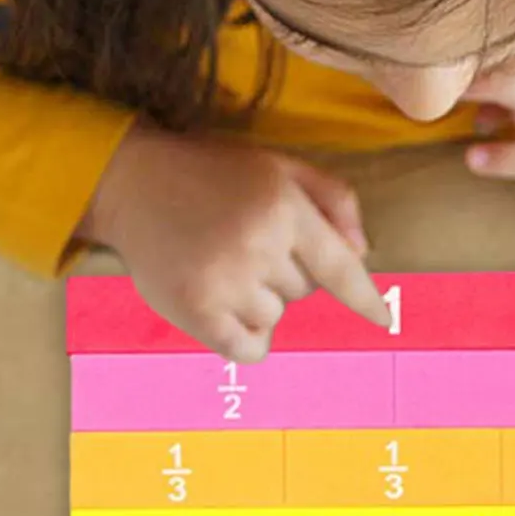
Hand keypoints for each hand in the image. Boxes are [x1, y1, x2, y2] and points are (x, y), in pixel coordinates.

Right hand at [78, 125, 389, 360]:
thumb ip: (333, 198)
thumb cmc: (211, 173)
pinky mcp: (195, 310)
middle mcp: (258, 245)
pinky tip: (224, 311)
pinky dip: (244, 339)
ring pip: (273, 319)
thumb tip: (362, 253)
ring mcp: (225, 280)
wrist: (131, 182)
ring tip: (220, 265)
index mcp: (283, 207)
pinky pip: (247, 348)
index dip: (365, 299)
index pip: (340, 267)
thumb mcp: (278, 166)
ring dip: (256, 301)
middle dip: (283, 273)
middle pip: (304, 292)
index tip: (383, 322)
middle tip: (241, 242)